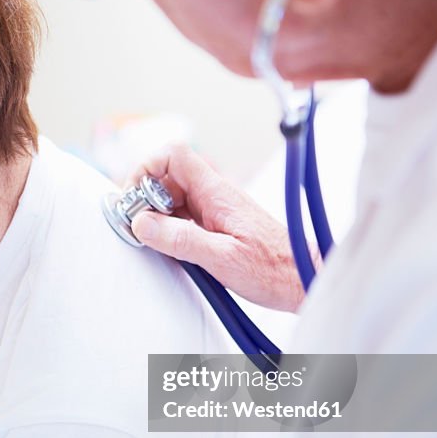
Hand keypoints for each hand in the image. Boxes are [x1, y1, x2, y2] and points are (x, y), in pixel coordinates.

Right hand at [127, 145, 314, 312]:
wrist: (302, 281)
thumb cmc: (274, 270)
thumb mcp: (222, 259)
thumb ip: (180, 239)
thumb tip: (142, 223)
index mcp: (216, 193)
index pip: (173, 156)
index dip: (146, 169)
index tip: (134, 200)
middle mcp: (214, 196)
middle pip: (165, 179)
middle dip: (144, 200)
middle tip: (139, 228)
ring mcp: (213, 211)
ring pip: (171, 200)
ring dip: (155, 218)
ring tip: (154, 243)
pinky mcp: (215, 227)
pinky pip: (182, 219)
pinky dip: (168, 231)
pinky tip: (170, 251)